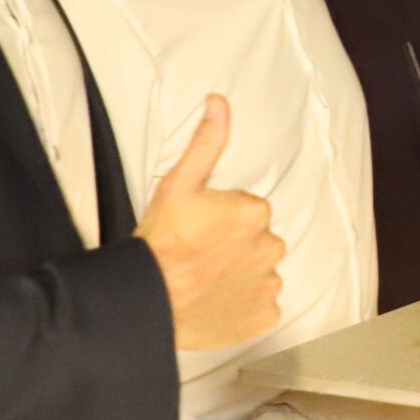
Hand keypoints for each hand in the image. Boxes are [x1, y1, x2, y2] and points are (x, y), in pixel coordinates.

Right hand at [136, 97, 283, 350]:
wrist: (149, 297)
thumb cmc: (161, 239)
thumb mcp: (179, 183)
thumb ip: (207, 142)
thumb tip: (220, 102)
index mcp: (256, 212)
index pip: (250, 212)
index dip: (223, 220)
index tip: (201, 230)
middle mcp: (271, 247)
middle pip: (259, 241)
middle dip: (236, 247)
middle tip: (202, 255)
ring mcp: (269, 285)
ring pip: (262, 273)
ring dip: (242, 276)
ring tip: (208, 280)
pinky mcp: (265, 317)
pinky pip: (263, 307)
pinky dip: (246, 307)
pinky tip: (219, 303)